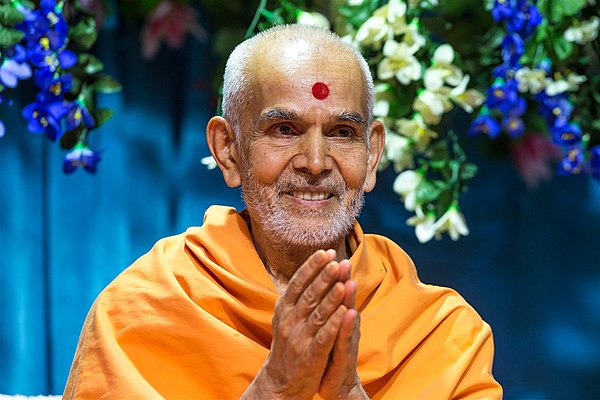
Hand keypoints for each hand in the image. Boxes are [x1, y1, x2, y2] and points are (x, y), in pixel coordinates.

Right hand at [242, 249, 350, 398]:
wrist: (280, 382)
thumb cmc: (288, 345)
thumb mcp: (286, 318)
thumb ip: (297, 297)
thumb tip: (310, 269)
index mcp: (284, 309)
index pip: (298, 282)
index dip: (312, 266)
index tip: (326, 251)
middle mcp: (288, 321)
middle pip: (308, 294)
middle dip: (323, 276)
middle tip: (337, 260)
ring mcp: (298, 338)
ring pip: (317, 314)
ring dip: (331, 297)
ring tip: (343, 281)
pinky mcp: (309, 355)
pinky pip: (323, 337)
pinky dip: (334, 324)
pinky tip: (345, 312)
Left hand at [319, 263, 367, 398]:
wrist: (334, 383)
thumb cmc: (328, 350)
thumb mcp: (325, 324)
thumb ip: (325, 304)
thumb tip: (318, 282)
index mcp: (337, 314)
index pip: (335, 289)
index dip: (332, 272)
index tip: (329, 251)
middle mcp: (344, 322)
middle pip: (344, 297)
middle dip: (342, 279)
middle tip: (342, 260)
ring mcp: (346, 338)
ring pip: (347, 315)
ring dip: (349, 298)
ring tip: (349, 281)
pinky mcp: (344, 354)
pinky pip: (345, 338)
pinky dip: (347, 325)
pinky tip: (349, 313)